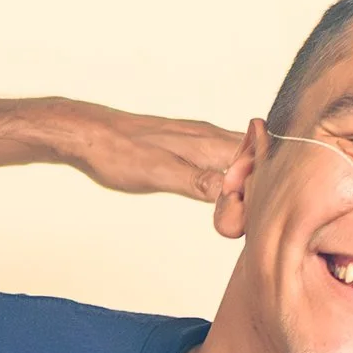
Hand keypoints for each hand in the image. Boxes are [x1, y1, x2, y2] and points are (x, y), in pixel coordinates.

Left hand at [48, 102, 243, 202]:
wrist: (88, 135)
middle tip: (249, 217)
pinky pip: (220, 159)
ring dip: (244, 183)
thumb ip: (199, 182)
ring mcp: (199, 139)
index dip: (264, 186)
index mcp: (209, 141)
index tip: (255, 212)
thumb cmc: (119, 153)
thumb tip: (234, 193)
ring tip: (240, 210)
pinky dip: (227, 178)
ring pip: (238, 158)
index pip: (258, 160)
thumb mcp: (159, 173)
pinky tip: (220, 194)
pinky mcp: (187, 146)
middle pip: (254, 159)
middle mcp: (210, 136)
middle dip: (260, 186)